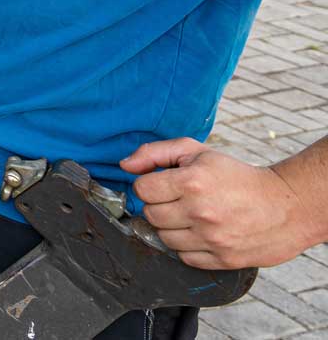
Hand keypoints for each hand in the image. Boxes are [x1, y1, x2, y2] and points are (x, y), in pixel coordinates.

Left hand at [123, 139, 321, 268]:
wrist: (286, 206)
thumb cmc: (238, 176)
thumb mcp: (198, 152)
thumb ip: (156, 153)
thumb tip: (125, 165)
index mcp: (191, 182)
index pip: (142, 189)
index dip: (150, 185)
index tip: (164, 184)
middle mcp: (199, 212)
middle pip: (150, 214)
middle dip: (159, 205)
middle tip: (179, 200)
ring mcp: (211, 239)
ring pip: (163, 238)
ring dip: (172, 227)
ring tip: (192, 216)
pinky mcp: (221, 259)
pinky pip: (184, 257)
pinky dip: (188, 246)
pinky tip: (202, 232)